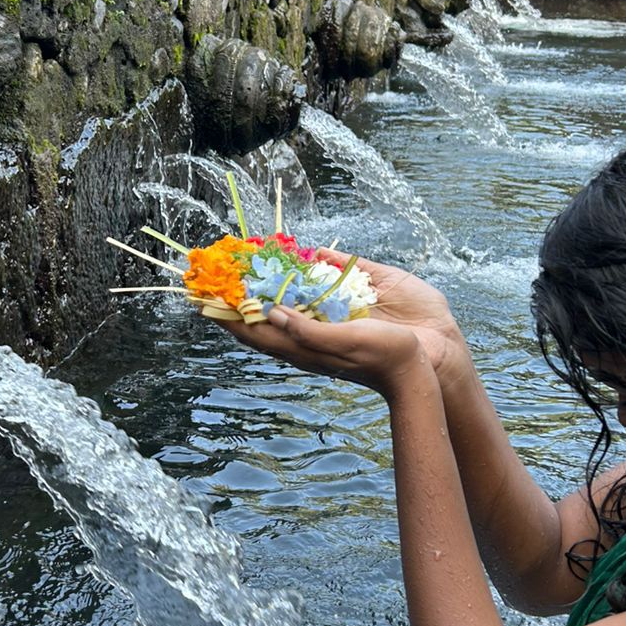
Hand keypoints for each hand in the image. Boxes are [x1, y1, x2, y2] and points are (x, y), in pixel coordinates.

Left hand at [222, 252, 468, 395]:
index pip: (255, 330)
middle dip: (239, 296)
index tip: (203, 298)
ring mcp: (327, 321)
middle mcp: (310, 333)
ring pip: (286, 301)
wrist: (423, 364)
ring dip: (266, 283)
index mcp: (303, 346)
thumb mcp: (345, 343)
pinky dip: (299, 275)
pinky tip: (294, 262)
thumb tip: (272, 314)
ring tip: (246, 263)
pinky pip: (313, 291)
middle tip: (217, 274)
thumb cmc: (384, 356)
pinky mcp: (346, 308)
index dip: (228, 315)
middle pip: (263, 314)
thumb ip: (308, 331)